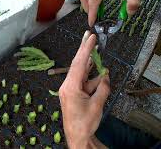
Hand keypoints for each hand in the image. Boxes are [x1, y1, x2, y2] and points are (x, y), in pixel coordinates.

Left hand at [59, 31, 109, 148]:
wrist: (77, 136)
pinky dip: (89, 77)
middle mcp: (67, 86)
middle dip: (83, 50)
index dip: (85, 49)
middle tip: (88, 36)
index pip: (79, 64)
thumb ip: (103, 88)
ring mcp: (68, 89)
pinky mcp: (71, 94)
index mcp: (71, 87)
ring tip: (97, 55)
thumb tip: (105, 77)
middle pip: (76, 64)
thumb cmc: (84, 123)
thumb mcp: (97, 105)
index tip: (90, 38)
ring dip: (90, 66)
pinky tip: (98, 73)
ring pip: (80, 73)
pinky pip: (81, 81)